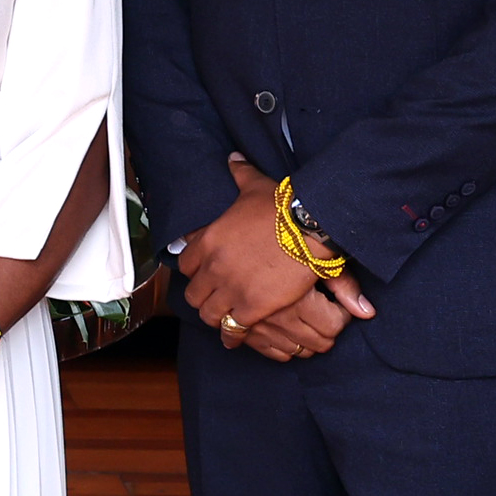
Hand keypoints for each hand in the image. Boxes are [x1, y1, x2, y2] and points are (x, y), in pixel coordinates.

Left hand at [178, 156, 321, 344]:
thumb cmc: (283, 205)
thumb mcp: (255, 186)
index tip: (203, 272)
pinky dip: (232, 334)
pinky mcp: (253, 307)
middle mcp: (213, 267)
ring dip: (215, 317)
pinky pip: (232, 328)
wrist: (310, 227)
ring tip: (222, 319)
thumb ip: (239, 174)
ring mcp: (231, 289)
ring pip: (208, 314)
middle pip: (193, 294)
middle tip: (213, 298)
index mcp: (208, 240)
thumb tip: (233, 158)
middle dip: (202, 297)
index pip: (185, 264)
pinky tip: (235, 337)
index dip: (195, 269)